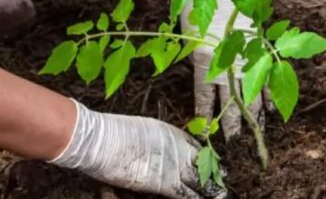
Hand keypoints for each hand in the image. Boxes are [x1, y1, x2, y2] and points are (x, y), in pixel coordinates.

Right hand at [49, 101, 225, 198]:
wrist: (102, 140)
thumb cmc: (115, 134)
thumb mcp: (144, 132)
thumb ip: (158, 143)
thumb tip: (163, 152)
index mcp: (173, 134)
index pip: (198, 149)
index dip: (207, 160)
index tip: (214, 167)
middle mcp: (178, 148)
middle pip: (204, 164)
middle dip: (214, 175)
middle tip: (223, 185)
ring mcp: (174, 165)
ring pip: (200, 181)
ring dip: (211, 190)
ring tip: (221, 196)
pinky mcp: (166, 182)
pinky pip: (187, 193)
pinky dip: (196, 197)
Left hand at [181, 0, 269, 138]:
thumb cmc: (196, 7)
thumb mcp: (190, 36)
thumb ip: (200, 59)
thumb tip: (206, 81)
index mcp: (204, 62)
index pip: (204, 98)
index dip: (206, 117)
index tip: (206, 133)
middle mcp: (224, 65)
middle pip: (230, 104)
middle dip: (232, 125)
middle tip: (234, 144)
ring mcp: (244, 58)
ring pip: (250, 94)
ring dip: (252, 115)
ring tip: (254, 133)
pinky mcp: (258, 51)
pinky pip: (267, 78)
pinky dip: (269, 94)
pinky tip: (272, 110)